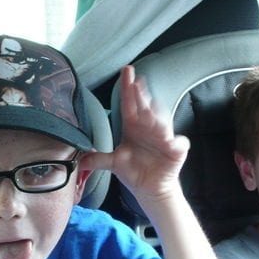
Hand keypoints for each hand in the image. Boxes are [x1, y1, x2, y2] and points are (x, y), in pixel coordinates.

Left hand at [82, 66, 188, 205]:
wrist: (150, 187)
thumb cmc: (134, 170)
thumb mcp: (114, 163)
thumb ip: (98, 160)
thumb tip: (79, 161)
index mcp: (133, 127)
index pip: (129, 103)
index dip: (128, 88)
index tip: (127, 70)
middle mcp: (149, 128)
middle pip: (145, 109)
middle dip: (142, 96)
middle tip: (136, 84)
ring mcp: (164, 138)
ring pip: (162, 123)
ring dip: (156, 118)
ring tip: (149, 111)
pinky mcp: (175, 150)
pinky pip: (178, 144)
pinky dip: (176, 142)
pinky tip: (171, 142)